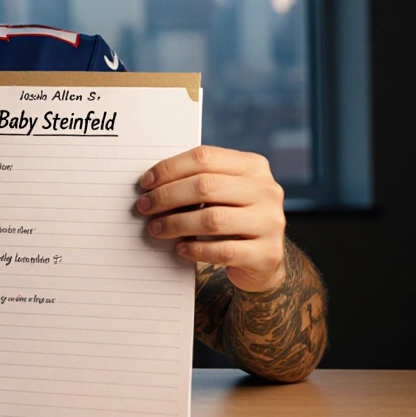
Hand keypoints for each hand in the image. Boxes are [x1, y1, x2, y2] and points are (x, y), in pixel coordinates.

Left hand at [138, 145, 286, 292]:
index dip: (170, 168)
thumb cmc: (231, 216)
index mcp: (253, 166)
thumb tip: (151, 183)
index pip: (204, 157)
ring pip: (213, 219)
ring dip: (176, 224)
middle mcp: (266, 190)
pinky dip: (196, 250)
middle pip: (205, 185)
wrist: (263, 258)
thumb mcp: (222, 192)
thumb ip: (197, 181)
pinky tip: (180, 248)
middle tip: (144, 207)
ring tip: (155, 228)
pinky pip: (223, 251)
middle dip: (167, 196)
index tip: (145, 183)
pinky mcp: (268, 254)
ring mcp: (271, 222)